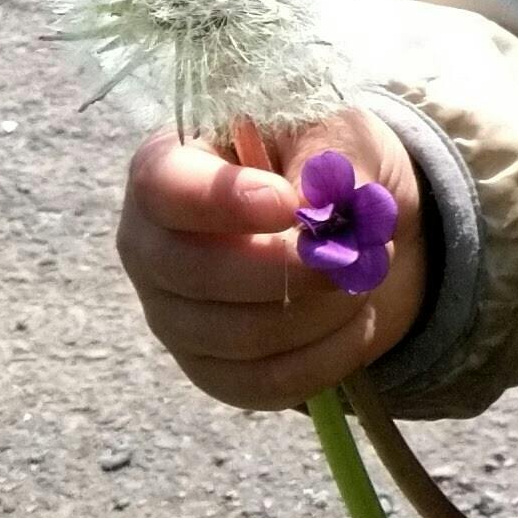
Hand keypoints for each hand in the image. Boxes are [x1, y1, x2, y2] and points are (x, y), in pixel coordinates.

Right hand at [116, 110, 426, 409]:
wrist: (359, 230)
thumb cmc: (332, 167)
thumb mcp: (339, 135)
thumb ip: (328, 160)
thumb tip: (317, 208)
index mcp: (167, 169)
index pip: (163, 189)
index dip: (225, 202)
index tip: (290, 204)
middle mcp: (152, 249)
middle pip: (198, 274)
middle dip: (294, 268)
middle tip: (357, 250)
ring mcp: (174, 318)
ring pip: (241, 335)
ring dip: (325, 309)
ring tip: (365, 276)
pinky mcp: (214, 371)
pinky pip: (266, 383)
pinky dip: (330, 356)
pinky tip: (361, 321)